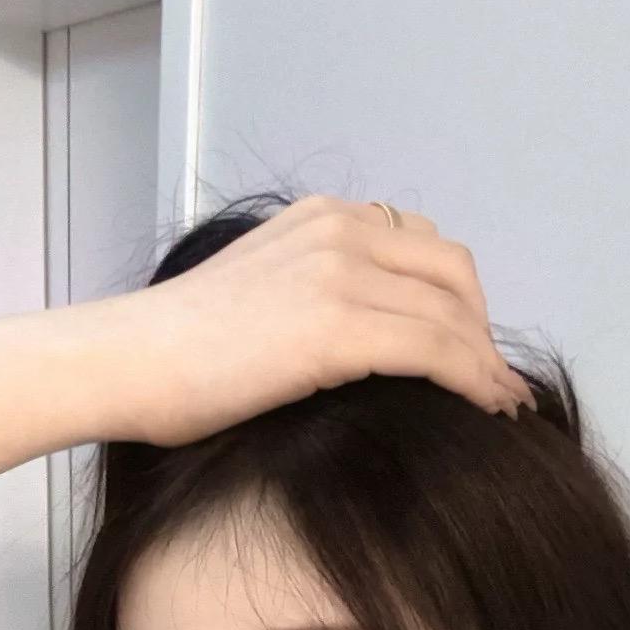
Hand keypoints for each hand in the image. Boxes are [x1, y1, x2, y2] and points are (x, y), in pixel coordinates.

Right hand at [106, 195, 535, 448]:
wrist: (127, 362)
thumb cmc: (174, 352)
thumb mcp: (258, 295)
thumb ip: (315, 295)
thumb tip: (363, 341)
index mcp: (322, 218)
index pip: (423, 247)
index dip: (461, 303)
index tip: (474, 352)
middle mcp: (341, 229)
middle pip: (453, 273)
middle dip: (483, 330)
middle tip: (491, 384)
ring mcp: (341, 273)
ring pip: (453, 314)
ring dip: (488, 364)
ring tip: (502, 406)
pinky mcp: (339, 326)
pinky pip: (437, 350)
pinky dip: (475, 382)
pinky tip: (489, 411)